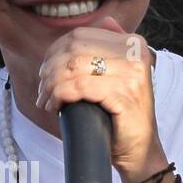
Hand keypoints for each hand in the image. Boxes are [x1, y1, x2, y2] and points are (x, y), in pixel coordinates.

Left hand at [35, 15, 167, 182]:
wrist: (140, 150)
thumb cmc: (121, 115)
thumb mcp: (117, 76)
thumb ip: (105, 51)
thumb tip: (83, 32)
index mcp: (134, 43)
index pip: (82, 34)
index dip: (55, 51)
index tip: (45, 71)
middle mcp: (135, 53)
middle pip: (75, 49)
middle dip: (51, 69)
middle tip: (42, 89)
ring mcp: (132, 73)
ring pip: (74, 68)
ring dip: (52, 85)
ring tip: (46, 100)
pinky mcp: (124, 94)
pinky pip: (79, 87)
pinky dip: (60, 96)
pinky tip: (55, 106)